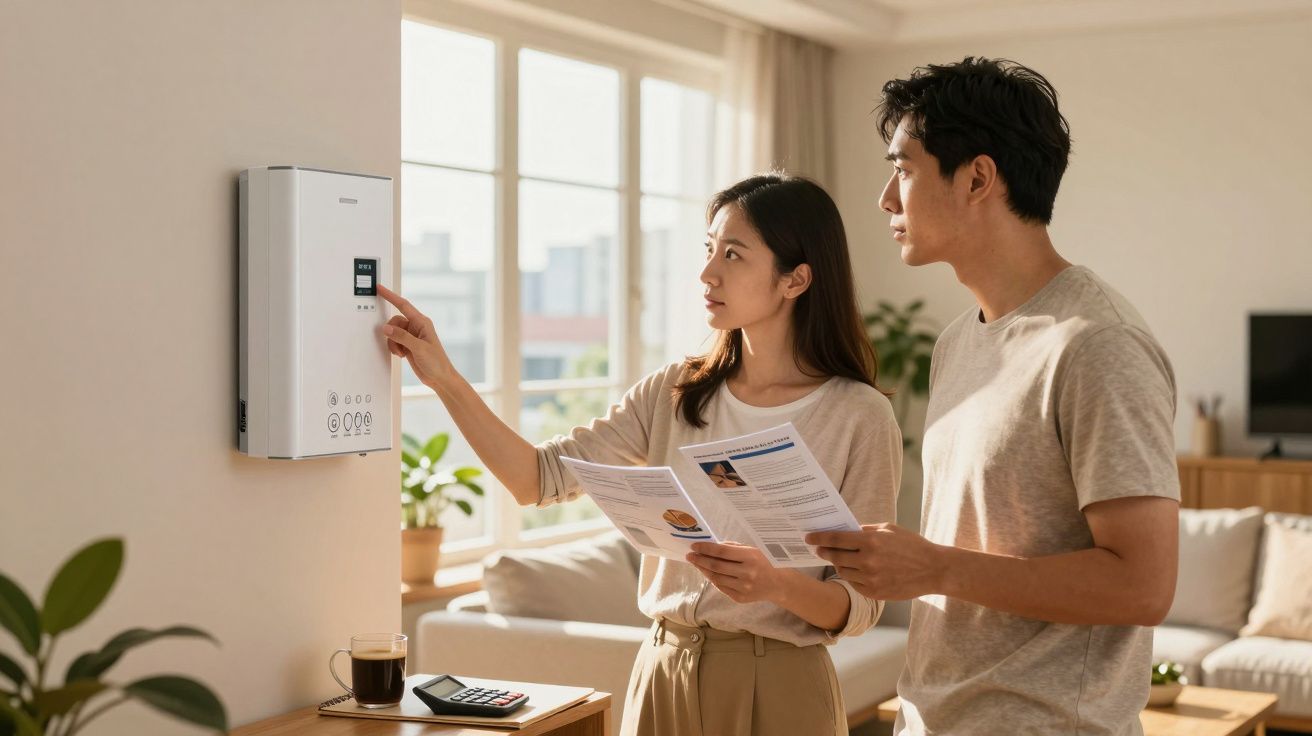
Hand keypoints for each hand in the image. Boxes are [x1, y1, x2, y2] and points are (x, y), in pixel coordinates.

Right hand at [376, 284, 454, 388]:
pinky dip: (394, 348)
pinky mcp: (407, 345)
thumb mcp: (418, 348)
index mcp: (422, 322)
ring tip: (402, 352)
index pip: (403, 305)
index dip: (391, 296)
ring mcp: (411, 336)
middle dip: (392, 333)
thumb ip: (401, 337)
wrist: (439, 378)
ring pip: (392, 332)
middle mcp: (416, 327)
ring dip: (393, 343)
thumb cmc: (437, 362)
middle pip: (394, 321)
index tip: (380, 288)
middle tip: (397, 345)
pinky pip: (394, 341)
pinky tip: (402, 355)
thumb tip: (386, 328)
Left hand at [685, 542, 790, 604]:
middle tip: (690, 555)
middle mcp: (747, 573)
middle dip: (700, 560)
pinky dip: (712, 579)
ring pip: (716, 578)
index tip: (694, 546)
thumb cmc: (764, 562)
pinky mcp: (740, 598)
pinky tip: (707, 573)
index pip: (722, 551)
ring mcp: (743, 587)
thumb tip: (711, 546)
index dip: (706, 548)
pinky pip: (721, 587)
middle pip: (716, 566)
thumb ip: (733, 548)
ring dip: (703, 570)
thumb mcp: (752, 550)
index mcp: (750, 557)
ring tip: (696, 563)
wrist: (778, 584)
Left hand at [805, 523, 946, 600]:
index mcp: (871, 542)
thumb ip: (865, 531)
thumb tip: (845, 530)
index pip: (836, 539)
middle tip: (819, 549)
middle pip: (835, 557)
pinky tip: (855, 571)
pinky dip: (852, 577)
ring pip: (843, 571)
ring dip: (839, 564)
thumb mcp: (889, 529)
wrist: (933, 570)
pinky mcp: (875, 593)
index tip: (809, 538)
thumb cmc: (912, 545)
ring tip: (840, 559)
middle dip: (825, 552)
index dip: (820, 538)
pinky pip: (854, 584)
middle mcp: (868, 561)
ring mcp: (871, 579)